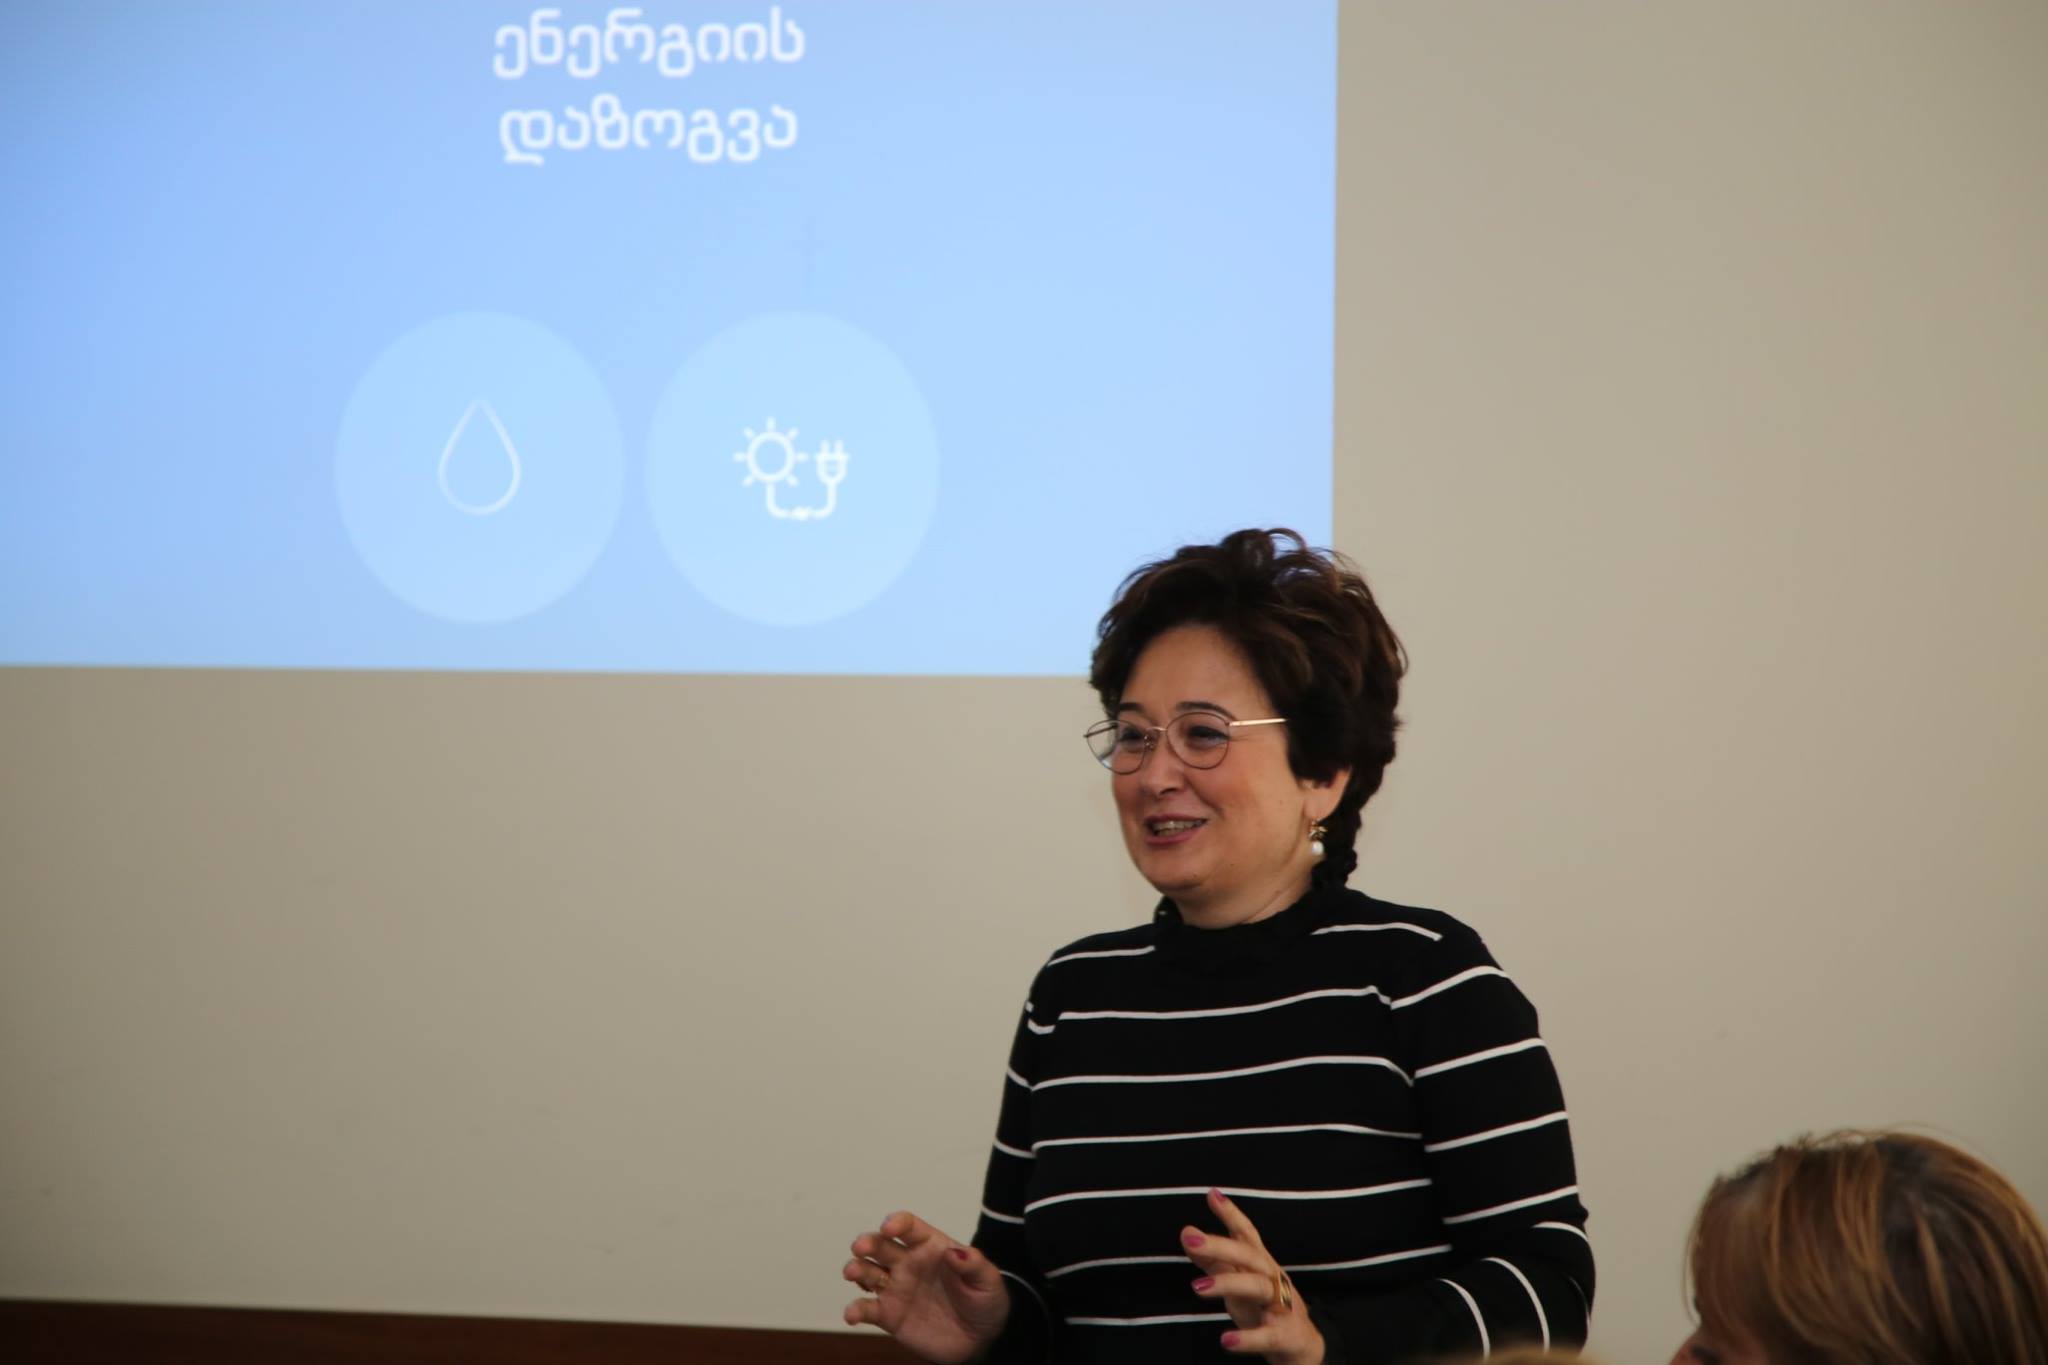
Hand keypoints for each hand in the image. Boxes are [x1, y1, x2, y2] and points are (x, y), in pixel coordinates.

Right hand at [842, 1210, 1011, 1363]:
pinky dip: (855, 1310)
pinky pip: (867, 1309)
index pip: (908, 1227)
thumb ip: (974, 1265)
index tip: (889, 1227)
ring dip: (855, 1269)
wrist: (979, 1339)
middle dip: (867, 1242)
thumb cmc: (985, 1301)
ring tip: (852, 1273)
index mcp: (930, 1246)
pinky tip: (852, 1314)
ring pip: (866, 1272)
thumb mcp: (988, 1281)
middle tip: (860, 1247)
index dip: (897, 1222)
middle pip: (880, 1245)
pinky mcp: (889, 1315)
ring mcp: (896, 1288)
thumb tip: (956, 1252)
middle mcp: (907, 1263)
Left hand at [1183, 1188, 1324, 1364]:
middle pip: (1250, 1256)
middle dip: (1221, 1246)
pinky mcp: (1286, 1336)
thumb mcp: (1239, 1283)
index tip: (1212, 1195)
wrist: (1303, 1347)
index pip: (1248, 1236)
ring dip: (1228, 1284)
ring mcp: (1282, 1307)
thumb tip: (1187, 1233)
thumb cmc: (1265, 1308)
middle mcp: (1274, 1279)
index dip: (1232, 1215)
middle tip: (1190, 1241)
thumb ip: (1214, 1260)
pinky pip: (1268, 1335)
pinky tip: (1226, 1340)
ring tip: (1197, 1288)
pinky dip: (1249, 1338)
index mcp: (1262, 1265)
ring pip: (1259, 1287)